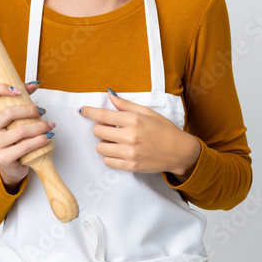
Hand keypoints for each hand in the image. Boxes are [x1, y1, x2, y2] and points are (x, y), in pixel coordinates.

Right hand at [0, 82, 53, 191]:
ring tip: (49, 126)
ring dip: (40, 126)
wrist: (10, 166)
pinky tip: (47, 138)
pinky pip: (25, 146)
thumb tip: (34, 84)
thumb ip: (21, 99)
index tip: (18, 91)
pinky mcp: (2, 158)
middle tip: (42, 111)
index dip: (0, 88)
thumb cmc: (12, 138)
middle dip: (30, 110)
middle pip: (8, 112)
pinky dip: (40, 140)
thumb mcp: (13, 118)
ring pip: (20, 130)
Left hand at [79, 89, 200, 178]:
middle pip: (98, 131)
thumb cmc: (164, 129)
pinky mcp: (130, 166)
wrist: (179, 151)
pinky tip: (120, 152)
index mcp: (133, 120)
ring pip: (100, 148)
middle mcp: (130, 136)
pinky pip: (108, 161)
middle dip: (101, 129)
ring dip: (105, 144)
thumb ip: (126, 105)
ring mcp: (129, 153)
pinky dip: (110, 156)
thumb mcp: (147, 112)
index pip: (103, 115)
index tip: (82, 110)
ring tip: (116, 142)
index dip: (89, 112)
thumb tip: (110, 95)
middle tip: (111, 129)